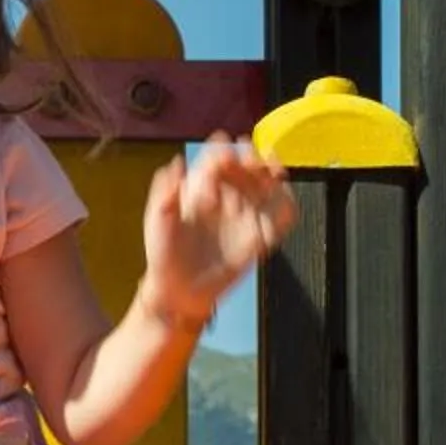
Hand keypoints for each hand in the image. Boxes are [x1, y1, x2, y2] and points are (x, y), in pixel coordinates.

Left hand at [137, 135, 296, 328]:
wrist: (179, 291)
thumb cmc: (163, 255)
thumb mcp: (158, 221)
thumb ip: (165, 192)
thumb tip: (177, 163)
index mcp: (202, 188)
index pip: (218, 160)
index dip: (225, 153)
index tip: (227, 158)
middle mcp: (226, 197)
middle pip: (247, 166)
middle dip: (254, 157)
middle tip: (255, 161)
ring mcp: (243, 216)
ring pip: (267, 185)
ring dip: (274, 173)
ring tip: (276, 171)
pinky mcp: (258, 238)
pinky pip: (279, 218)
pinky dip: (287, 204)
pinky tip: (285, 197)